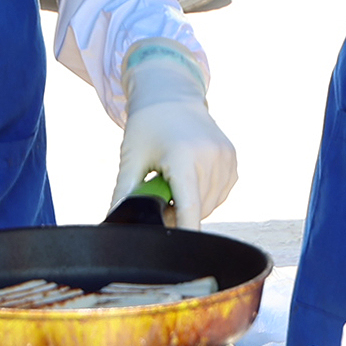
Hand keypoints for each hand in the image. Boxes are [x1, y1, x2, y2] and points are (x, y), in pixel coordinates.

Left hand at [110, 49, 235, 229]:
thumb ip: (124, 193)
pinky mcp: (233, 161)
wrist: (171, 94)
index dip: (183, 233)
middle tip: (157, 200)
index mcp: (183, 157)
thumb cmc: (147, 126)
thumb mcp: (131, 157)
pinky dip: (204, 195)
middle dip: (176, 214)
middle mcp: (210, 157)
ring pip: (209, 205)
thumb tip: (112, 222)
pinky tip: (190, 177)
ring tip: (172, 182)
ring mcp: (226, 159)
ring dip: (191, 204)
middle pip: (196, 210)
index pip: (189, 209)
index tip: (177, 251)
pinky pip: (220, 194)